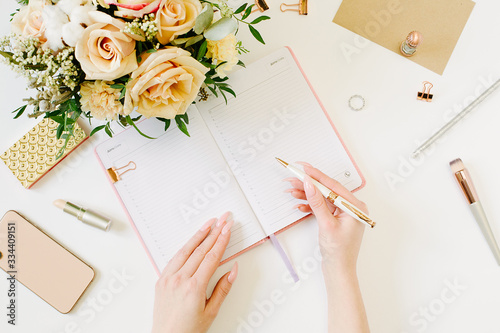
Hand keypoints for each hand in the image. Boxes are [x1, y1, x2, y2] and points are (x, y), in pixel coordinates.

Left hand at [152, 212, 237, 332]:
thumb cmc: (188, 330)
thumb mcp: (211, 312)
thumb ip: (223, 289)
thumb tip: (233, 270)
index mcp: (194, 288)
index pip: (212, 257)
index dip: (221, 240)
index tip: (228, 228)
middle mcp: (179, 280)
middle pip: (200, 250)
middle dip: (214, 232)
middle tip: (223, 219)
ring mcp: (168, 279)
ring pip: (185, 250)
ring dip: (198, 235)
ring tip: (209, 223)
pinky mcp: (161, 280)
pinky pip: (174, 258)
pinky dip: (185, 247)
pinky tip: (192, 240)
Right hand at [284, 163, 367, 270]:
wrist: (338, 270)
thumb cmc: (339, 251)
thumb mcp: (326, 224)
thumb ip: (317, 202)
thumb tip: (310, 185)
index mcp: (354, 207)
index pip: (333, 186)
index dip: (316, 175)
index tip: (303, 168)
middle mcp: (350, 207)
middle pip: (326, 190)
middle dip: (308, 185)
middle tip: (293, 178)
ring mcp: (342, 213)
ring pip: (322, 198)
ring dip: (306, 194)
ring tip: (291, 190)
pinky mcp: (335, 218)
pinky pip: (321, 207)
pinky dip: (310, 205)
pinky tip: (299, 204)